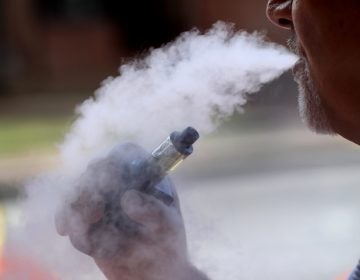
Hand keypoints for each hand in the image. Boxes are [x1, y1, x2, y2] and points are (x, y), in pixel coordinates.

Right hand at [55, 143, 201, 279]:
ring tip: (85, 237)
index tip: (108, 182)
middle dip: (89, 189)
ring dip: (76, 210)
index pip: (126, 153)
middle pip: (96, 168)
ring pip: (78, 190)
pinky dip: (66, 220)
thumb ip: (153, 211)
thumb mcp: (167, 227)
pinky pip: (69, 211)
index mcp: (147, 176)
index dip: (114, 161)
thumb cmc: (166, 246)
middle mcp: (124, 182)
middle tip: (94, 215)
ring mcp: (105, 198)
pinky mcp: (90, 217)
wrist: (151, 274)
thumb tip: (127, 198)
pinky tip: (65, 231)